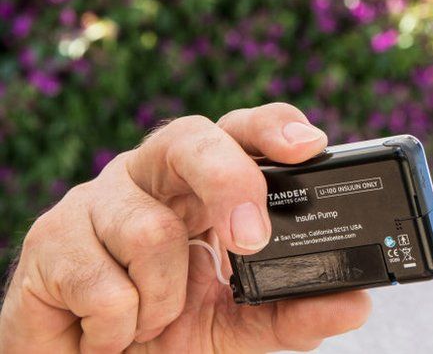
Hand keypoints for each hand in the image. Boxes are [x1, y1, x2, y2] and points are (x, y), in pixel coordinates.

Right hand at [0, 102, 370, 352]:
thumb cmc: (169, 328)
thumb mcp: (242, 325)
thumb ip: (295, 313)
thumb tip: (355, 304)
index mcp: (206, 183)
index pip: (243, 130)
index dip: (273, 127)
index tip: (309, 145)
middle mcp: (154, 175)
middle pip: (191, 138)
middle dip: (228, 182)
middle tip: (249, 242)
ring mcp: (99, 199)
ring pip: (150, 231)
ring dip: (164, 300)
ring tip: (153, 321)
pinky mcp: (51, 238)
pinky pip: (102, 283)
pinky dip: (119, 326)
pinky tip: (112, 332)